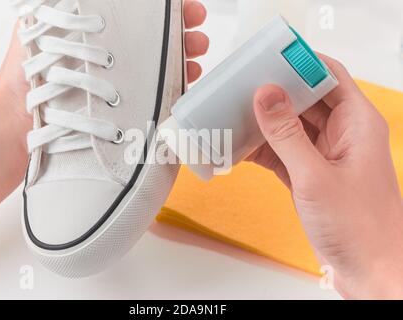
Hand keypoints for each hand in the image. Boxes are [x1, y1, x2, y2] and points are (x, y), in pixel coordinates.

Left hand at [0, 0, 208, 150]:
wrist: (21, 120)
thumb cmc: (27, 71)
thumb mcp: (41, 20)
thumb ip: (60, 2)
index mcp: (98, 30)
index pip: (139, 14)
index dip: (166, 10)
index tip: (187, 9)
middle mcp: (112, 54)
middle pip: (155, 38)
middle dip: (181, 32)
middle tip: (198, 34)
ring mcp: (119, 81)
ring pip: (160, 63)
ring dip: (183, 56)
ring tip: (198, 53)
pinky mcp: (126, 107)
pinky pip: (157, 92)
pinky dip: (176, 84)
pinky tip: (188, 79)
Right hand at [250, 55, 402, 298]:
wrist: (368, 270)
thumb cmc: (359, 227)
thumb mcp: (315, 176)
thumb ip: (287, 135)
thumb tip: (266, 95)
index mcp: (357, 123)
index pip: (328, 76)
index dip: (299, 64)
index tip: (267, 61)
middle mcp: (342, 134)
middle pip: (305, 99)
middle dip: (274, 94)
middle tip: (240, 89)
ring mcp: (324, 155)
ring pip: (290, 126)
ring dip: (264, 123)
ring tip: (233, 116)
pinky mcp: (309, 174)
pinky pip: (282, 151)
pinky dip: (262, 149)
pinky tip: (240, 147)